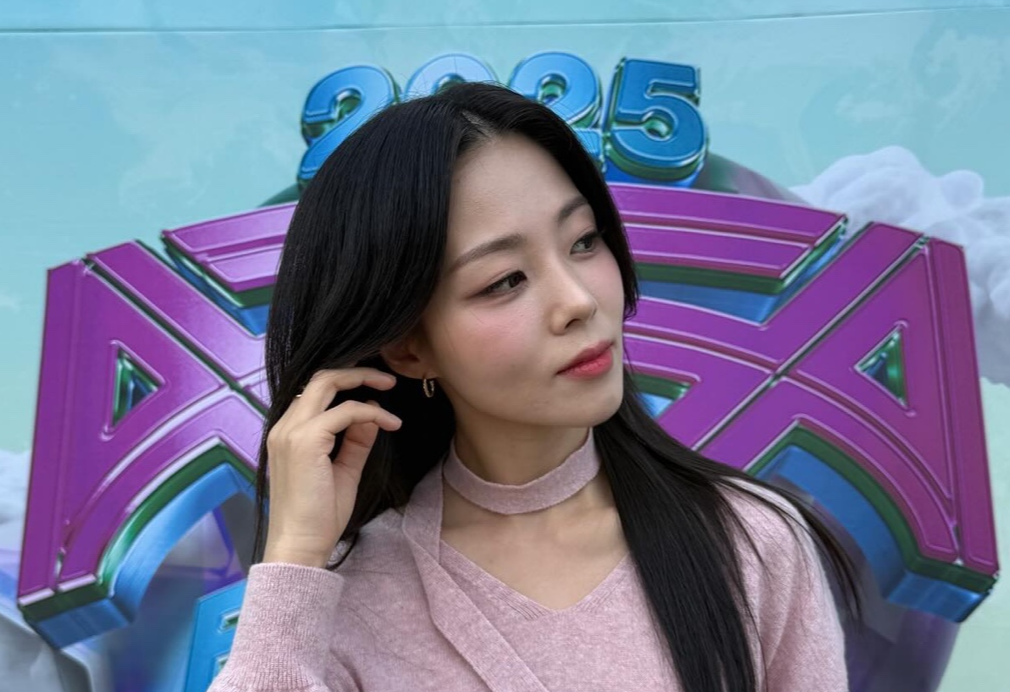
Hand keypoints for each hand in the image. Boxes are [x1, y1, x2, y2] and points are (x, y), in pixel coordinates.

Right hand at [262, 368, 400, 567]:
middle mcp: (283, 426)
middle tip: (388, 379)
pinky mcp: (305, 441)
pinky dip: (371, 412)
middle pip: (319, 378)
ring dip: (362, 381)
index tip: (377, 389)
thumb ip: (355, 441)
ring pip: (326, 384)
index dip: (346, 383)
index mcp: (287, 433)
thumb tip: (371, 414)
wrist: (301, 546)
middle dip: (356, 372)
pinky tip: (391, 424)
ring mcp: (290, 432)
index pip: (314, 391)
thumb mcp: (344, 471)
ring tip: (390, 386)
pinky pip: (344, 412)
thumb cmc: (319, 516)